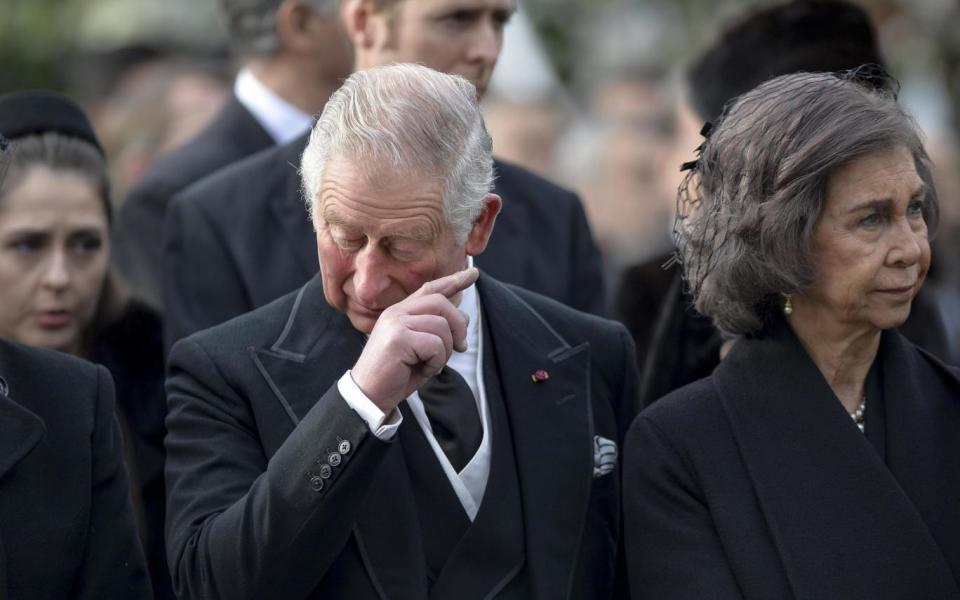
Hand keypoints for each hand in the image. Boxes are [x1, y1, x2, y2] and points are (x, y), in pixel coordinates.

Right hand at [351, 267, 477, 412]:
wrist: (370, 396)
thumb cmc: (397, 374)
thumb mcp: (421, 349)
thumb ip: (437, 331)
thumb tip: (464, 317)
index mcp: (400, 312)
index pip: (430, 289)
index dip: (453, 280)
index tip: (473, 273)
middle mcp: (396, 312)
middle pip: (441, 303)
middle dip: (458, 325)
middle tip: (462, 347)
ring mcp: (396, 323)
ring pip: (441, 325)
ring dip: (445, 351)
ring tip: (431, 365)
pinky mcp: (398, 338)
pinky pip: (435, 344)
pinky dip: (437, 362)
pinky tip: (424, 371)